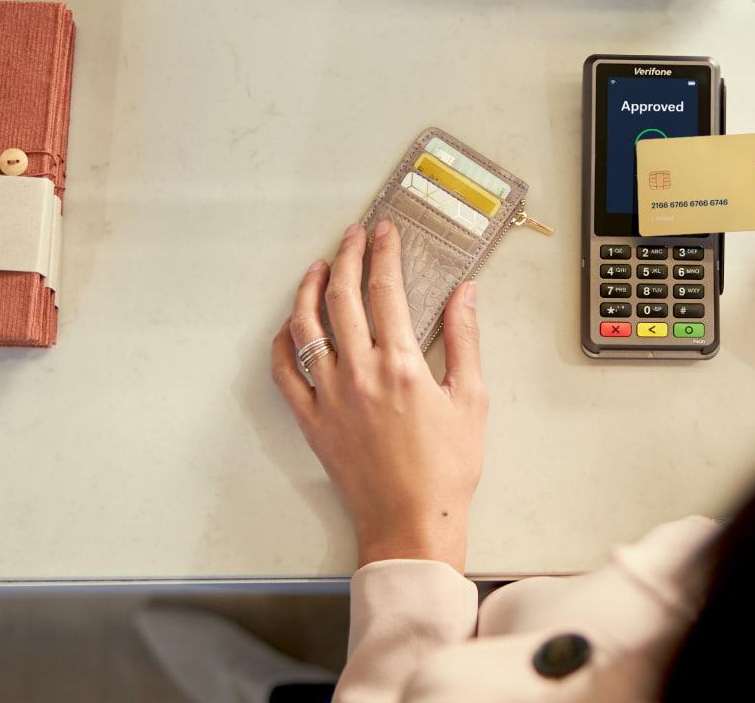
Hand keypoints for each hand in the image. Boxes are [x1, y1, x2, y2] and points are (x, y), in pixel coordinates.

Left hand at [270, 220, 488, 569]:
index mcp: (401, 365)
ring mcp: (329, 396)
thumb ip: (465, 340)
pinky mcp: (311, 420)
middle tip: (353, 236)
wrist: (412, 522)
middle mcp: (359, 373)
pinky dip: (283, 343)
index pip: (386, 290)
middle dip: (347, 256)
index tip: (385, 233)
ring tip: (317, 268)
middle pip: (342, 297)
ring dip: (308, 289)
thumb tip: (465, 294)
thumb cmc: (447, 468)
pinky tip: (290, 326)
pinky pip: (284, 373)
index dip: (384, 254)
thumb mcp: (471, 400)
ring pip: (306, 327)